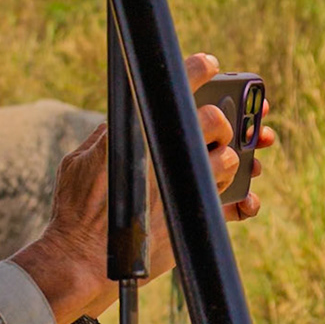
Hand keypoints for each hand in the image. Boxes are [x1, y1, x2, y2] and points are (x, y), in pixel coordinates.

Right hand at [11, 52, 277, 323]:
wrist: (85, 259)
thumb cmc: (77, 210)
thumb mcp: (82, 161)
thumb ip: (109, 135)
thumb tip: (127, 118)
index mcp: (136, 134)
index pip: (177, 88)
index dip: (197, 70)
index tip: (209, 64)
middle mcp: (166, 156)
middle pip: (214, 121)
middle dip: (221, 121)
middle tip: (216, 128)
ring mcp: (186, 186)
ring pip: (230, 159)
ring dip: (229, 159)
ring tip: (220, 162)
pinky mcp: (197, 216)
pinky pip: (237, 203)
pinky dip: (246, 200)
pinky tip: (247, 199)